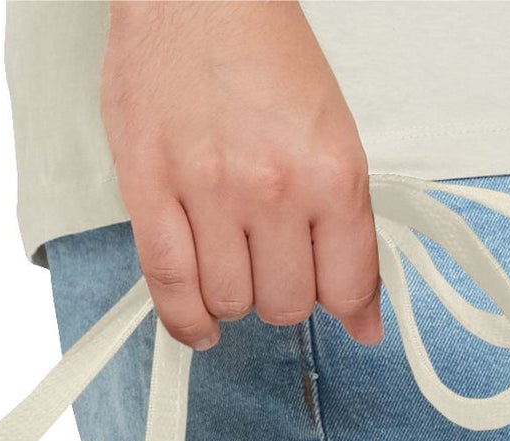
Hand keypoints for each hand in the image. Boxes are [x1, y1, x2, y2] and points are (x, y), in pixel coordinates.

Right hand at [99, 0, 380, 350]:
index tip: (345, 313)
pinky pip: (170, 288)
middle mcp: (273, 189)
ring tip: (232, 268)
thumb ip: (344, 223)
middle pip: (287, 303)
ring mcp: (208, 195)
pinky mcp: (150, 194)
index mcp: (331, 169)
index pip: (348, 283)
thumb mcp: (329, 129)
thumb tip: (359, 311)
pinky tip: (200, 323)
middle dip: (283, 295)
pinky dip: (188, 321)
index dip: (348, 308)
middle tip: (274, 265)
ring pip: (230, 303)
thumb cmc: (258, 48)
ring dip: (234, 299)